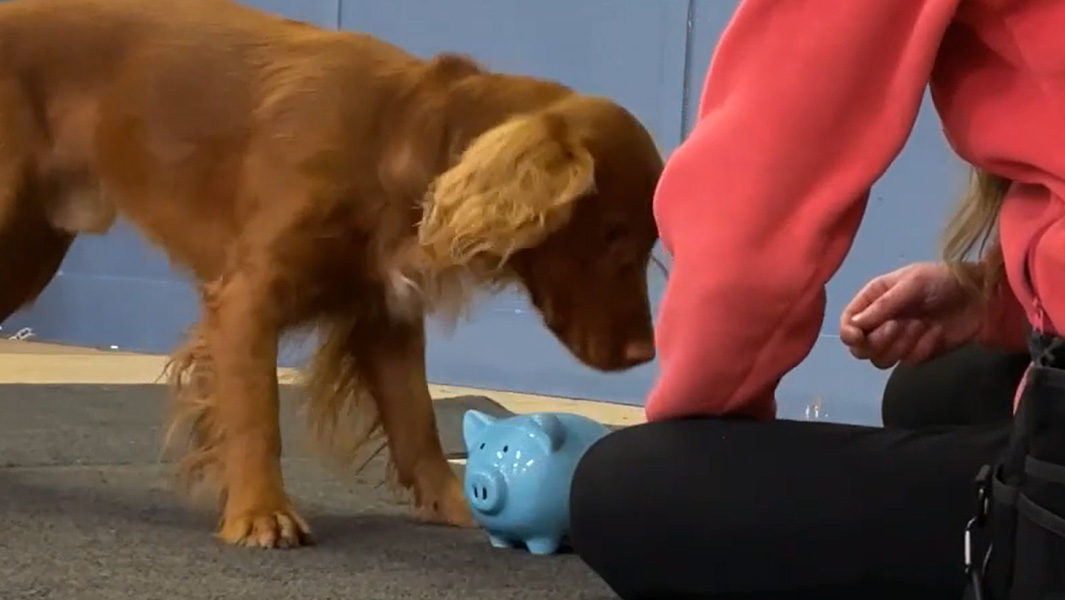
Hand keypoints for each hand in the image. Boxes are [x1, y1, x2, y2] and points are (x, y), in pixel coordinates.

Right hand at [839, 261, 984, 368]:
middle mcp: (880, 322)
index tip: (859, 336)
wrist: (981, 297)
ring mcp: (898, 340)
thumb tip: (853, 325)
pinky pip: (907, 362)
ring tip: (922, 326)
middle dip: (878, 340)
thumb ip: (882, 306)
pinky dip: (921, 348)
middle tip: (899, 325)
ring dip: (901, 345)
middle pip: (859, 348)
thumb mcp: (911, 284)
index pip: (847, 323)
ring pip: (880, 360)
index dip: (849, 333)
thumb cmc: (942, 282)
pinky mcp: (916, 353)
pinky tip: (936, 333)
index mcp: (873, 300)